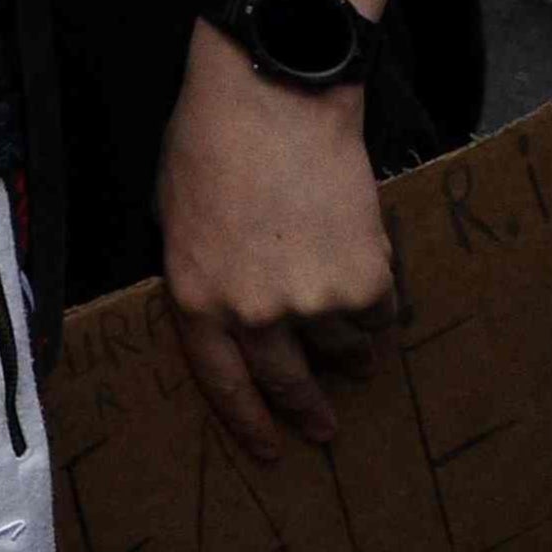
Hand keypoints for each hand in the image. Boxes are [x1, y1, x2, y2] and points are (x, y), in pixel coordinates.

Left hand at [154, 26, 406, 450]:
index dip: (248, 422)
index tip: (269, 450)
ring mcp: (313, 302)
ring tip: (348, 337)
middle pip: (287, 383)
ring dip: (347, 350)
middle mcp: (254, 313)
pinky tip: (367, 283)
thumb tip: (225, 312)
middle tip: (323, 429)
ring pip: (341, 351)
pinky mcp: (365, 282)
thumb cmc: (209, 143)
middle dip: (306, 411)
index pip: (221, 382)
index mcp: (196, 297)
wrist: (273, 100)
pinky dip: (375, 309)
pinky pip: (377, 318)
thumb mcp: (173, 214)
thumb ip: (200, 272)